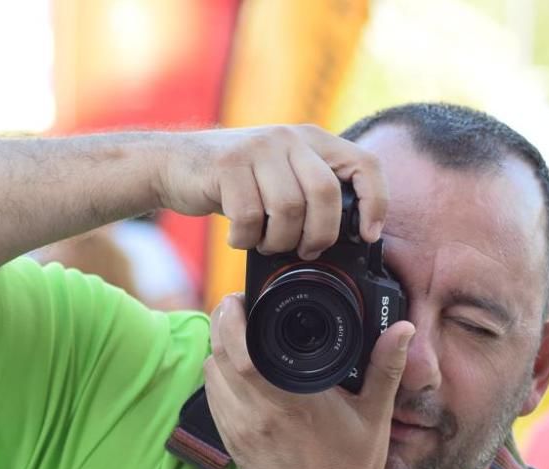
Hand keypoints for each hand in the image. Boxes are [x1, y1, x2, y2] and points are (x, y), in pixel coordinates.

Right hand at [157, 125, 387, 258]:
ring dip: (279, 240)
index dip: (375, 203)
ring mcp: (258, 148)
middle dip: (320, 235)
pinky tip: (239, 237)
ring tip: (266, 244)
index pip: (366, 164)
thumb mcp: (282, 175)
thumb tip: (352, 235)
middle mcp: (289, 137)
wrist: (173, 164)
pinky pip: (250, 216)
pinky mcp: (227, 165)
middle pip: (326, 193)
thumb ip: (313, 192)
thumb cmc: (236, 182)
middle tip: (305, 252)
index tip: (369, 235)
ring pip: (288, 208)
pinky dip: (246, 239)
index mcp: (313, 140)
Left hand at [203, 294, 415, 468]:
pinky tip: (239, 374)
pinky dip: (219, 380)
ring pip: (209, 376)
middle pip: (215, 354)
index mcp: (288, 400)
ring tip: (241, 340)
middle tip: (240, 311)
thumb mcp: (375, 415)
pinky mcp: (231, 445)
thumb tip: (402, 329)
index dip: (231, 316)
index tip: (242, 299)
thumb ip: (386, 366)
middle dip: (222, 325)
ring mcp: (238, 432)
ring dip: (219, 352)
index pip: (238, 348)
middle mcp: (254, 415)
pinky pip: (213, 400)